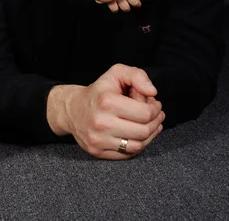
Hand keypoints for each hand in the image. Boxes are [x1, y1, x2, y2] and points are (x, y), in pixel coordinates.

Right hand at [47, 64, 164, 159]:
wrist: (72, 109)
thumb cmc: (98, 92)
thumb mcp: (116, 74)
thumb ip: (137, 76)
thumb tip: (152, 92)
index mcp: (107, 101)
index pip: (145, 113)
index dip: (155, 109)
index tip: (155, 105)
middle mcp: (101, 122)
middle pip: (144, 130)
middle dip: (155, 122)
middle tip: (156, 115)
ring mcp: (98, 139)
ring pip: (138, 145)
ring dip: (150, 135)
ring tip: (150, 125)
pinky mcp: (97, 151)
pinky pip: (127, 154)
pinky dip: (137, 146)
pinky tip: (138, 135)